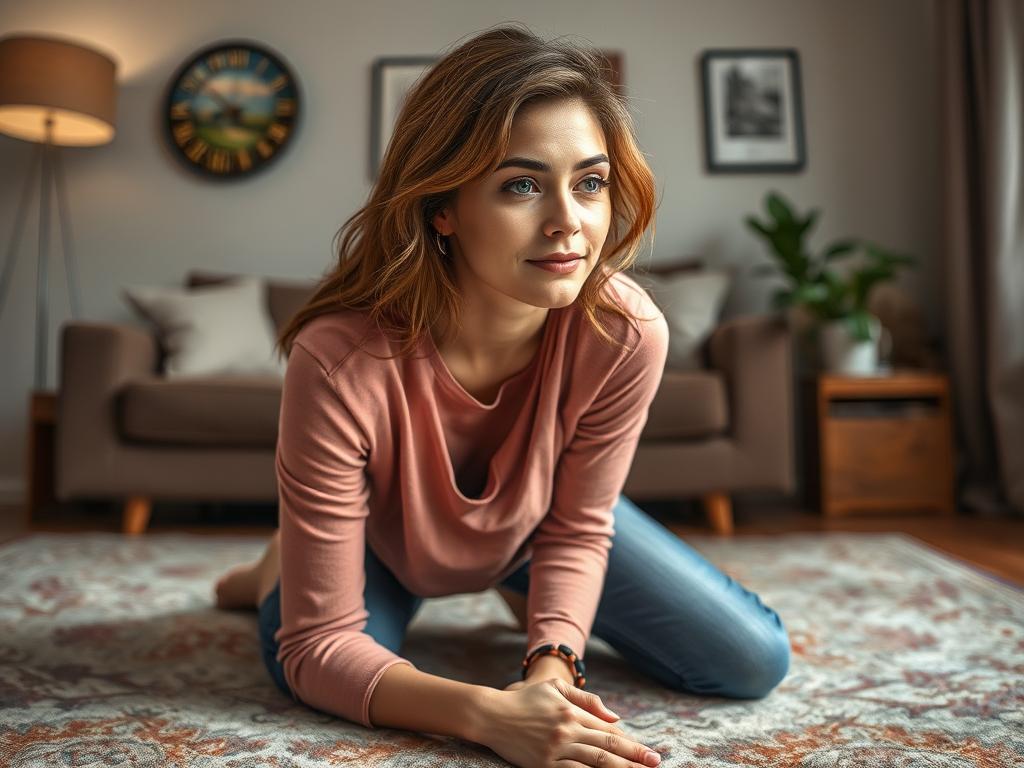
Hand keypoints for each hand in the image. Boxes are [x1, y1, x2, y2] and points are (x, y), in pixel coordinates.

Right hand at [479, 678, 660, 767]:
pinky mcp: (544, 765)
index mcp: (572, 711)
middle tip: (655, 763)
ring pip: (596, 763)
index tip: (647, 751)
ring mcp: (556, 749)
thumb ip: (587, 700)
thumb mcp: (555, 689)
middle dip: (635, 757)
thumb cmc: (525, 700)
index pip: (608, 729)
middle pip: (608, 747)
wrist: (491, 714)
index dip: (629, 741)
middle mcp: (567, 730)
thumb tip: (616, 717)